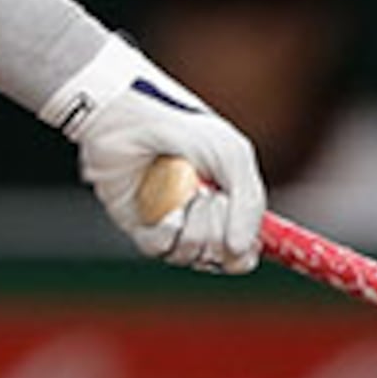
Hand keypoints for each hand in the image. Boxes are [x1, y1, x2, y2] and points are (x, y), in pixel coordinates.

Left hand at [51, 36, 264, 273]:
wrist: (127, 122)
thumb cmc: (181, 130)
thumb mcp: (231, 156)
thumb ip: (249, 203)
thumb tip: (240, 250)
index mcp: (230, 201)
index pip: (246, 248)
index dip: (245, 252)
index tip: (241, 246)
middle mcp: (202, 218)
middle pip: (221, 255)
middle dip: (216, 228)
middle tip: (206, 196)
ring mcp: (172, 224)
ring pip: (191, 255)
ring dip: (190, 228)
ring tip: (181, 194)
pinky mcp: (141, 228)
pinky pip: (160, 249)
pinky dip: (163, 231)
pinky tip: (159, 209)